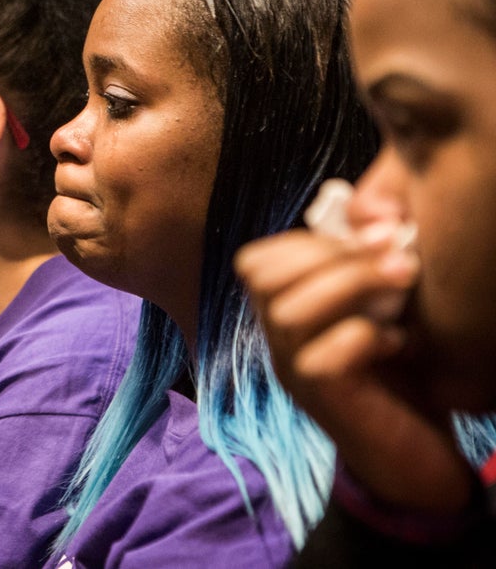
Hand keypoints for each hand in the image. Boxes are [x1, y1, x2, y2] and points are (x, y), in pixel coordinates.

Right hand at [236, 227, 473, 512]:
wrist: (415, 461)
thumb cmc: (402, 378)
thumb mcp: (380, 312)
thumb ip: (364, 270)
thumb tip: (376, 211)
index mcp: (284, 316)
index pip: (257, 260)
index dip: (308, 239)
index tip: (370, 234)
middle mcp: (277, 342)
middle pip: (262, 276)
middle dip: (330, 252)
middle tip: (395, 249)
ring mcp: (294, 374)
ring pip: (288, 312)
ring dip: (351, 285)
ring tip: (404, 280)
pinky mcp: (325, 403)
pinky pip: (322, 359)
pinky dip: (364, 339)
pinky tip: (398, 344)